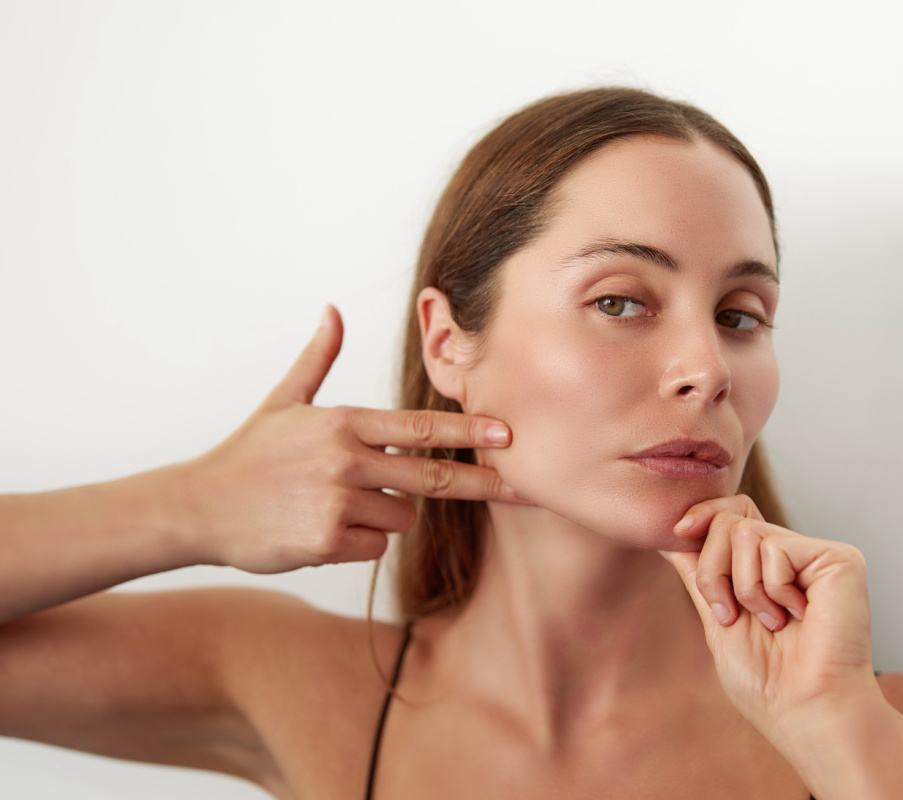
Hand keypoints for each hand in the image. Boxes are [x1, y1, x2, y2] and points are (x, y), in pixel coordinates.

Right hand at [175, 305, 522, 573]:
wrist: (197, 507)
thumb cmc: (247, 455)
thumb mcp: (283, 401)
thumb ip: (318, 359)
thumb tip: (333, 310)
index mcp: (342, 422)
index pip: (421, 426)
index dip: (470, 431)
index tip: (509, 434)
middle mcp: (345, 458)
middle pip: (432, 475)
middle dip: (480, 483)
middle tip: (521, 489)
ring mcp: (337, 501)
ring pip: (402, 516)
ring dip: (384, 515)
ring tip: (336, 505)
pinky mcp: (327, 540)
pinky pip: (374, 545)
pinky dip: (358, 542)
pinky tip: (322, 529)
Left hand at [659, 495, 877, 745]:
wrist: (803, 710)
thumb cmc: (766, 681)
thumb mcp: (716, 619)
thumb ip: (700, 573)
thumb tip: (672, 536)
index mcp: (766, 568)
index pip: (731, 513)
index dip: (701, 514)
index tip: (677, 533)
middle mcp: (793, 555)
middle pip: (728, 520)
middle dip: (713, 571)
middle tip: (732, 615)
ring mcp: (816, 555)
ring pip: (745, 532)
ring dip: (744, 588)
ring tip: (773, 622)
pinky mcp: (839, 558)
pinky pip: (775, 547)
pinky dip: (773, 589)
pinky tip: (798, 616)